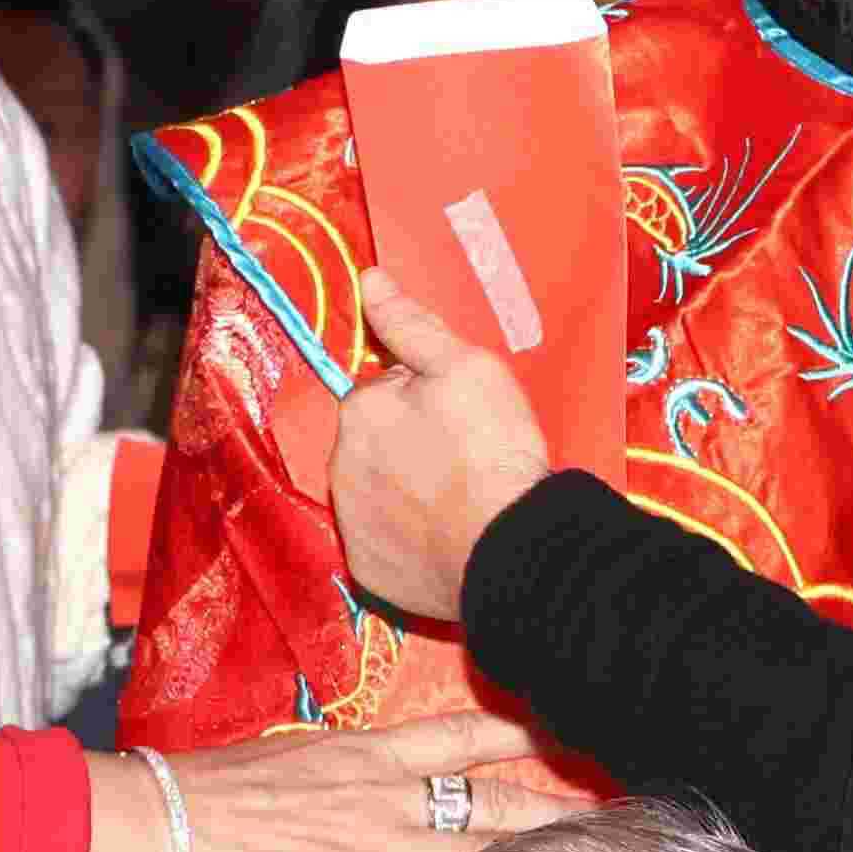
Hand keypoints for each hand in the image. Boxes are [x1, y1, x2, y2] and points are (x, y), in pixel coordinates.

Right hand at [123, 716, 576, 851]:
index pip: (463, 737)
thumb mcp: (289, 757)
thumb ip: (340, 772)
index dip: (521, 735)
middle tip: (618, 823)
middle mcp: (393, 800)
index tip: (567, 732)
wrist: (171, 821)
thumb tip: (360, 782)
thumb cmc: (212, 787)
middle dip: (559, 817)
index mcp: (370, 754)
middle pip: (496, 806)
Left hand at [325, 276, 569, 625]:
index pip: (383, 393)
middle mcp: (339, 467)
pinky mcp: (368, 571)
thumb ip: (411, 324)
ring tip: (459, 500)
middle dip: (408, 445)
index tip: (462, 418)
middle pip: (374, 444)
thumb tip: (369, 279)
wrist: (513, 545)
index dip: (425, 400)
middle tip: (464, 458)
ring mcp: (351, 524)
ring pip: (375, 493)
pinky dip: (407, 541)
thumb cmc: (493, 448)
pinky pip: (384, 545)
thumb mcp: (466, 367)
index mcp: (360, 410)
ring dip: (405, 492)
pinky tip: (445, 538)